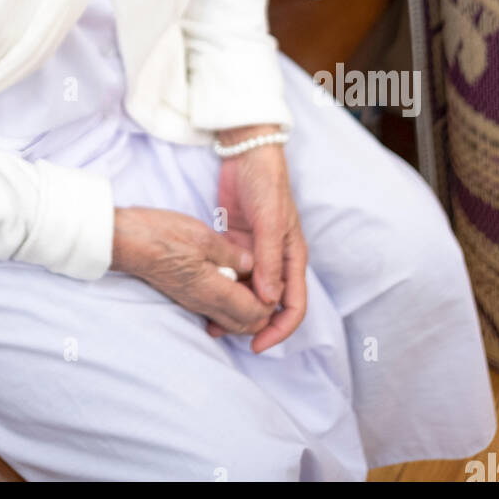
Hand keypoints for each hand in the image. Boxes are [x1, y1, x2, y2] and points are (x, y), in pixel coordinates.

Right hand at [111, 206, 278, 337]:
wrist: (127, 241)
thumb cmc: (163, 235)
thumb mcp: (204, 237)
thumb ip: (232, 255)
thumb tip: (253, 265)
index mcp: (214, 291)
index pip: (254, 314)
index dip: (269, 301)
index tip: (271, 277)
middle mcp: (205, 304)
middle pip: (244, 325)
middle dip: (261, 310)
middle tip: (264, 280)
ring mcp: (193, 302)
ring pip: (230, 320)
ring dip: (245, 307)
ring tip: (249, 277)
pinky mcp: (185, 295)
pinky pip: (215, 311)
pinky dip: (229, 302)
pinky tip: (228, 277)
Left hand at [214, 124, 307, 352]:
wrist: (247, 154)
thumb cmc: (267, 185)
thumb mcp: (270, 223)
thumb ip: (270, 260)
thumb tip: (268, 301)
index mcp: (293, 258)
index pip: (294, 306)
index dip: (279, 329)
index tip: (257, 344)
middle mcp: (276, 261)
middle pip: (269, 305)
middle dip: (251, 324)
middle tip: (225, 332)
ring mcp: (255, 254)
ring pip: (247, 292)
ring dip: (234, 308)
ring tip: (210, 322)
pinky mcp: (236, 245)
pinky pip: (232, 275)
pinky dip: (223, 288)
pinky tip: (205, 297)